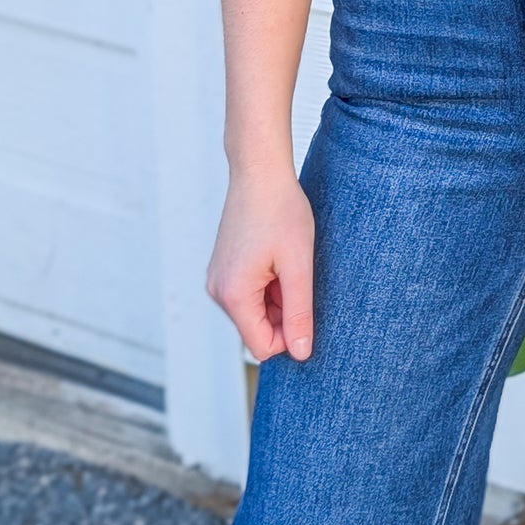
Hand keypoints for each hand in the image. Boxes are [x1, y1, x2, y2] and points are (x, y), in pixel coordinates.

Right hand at [206, 166, 315, 361]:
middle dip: (284, 313)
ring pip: (255, 311)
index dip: (291, 335)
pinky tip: (277, 256)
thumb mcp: (298, 265)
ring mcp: (217, 279)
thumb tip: (301, 353)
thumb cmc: (281, 211)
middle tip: (298, 275)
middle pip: (257, 330)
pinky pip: (248, 294)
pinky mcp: (222, 268)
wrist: (260, 171)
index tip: (307, 304)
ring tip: (287, 262)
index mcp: (234, 295)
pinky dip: (268, 284)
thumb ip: (298, 312)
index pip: (262, 347)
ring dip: (277, 296)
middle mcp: (217, 291)